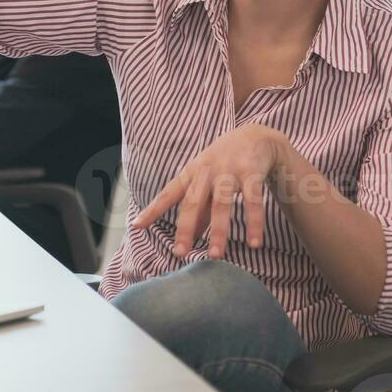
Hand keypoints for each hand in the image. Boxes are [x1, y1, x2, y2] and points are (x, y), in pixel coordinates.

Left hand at [131, 123, 282, 257]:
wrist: (255, 135)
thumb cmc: (223, 163)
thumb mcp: (206, 180)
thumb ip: (200, 209)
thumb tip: (190, 238)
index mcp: (191, 172)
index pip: (169, 193)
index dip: (153, 209)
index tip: (137, 226)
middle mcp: (207, 170)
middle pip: (193, 201)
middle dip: (185, 228)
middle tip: (179, 253)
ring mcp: (229, 170)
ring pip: (222, 204)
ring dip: (218, 231)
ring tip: (215, 255)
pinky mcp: (251, 173)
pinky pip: (252, 201)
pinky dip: (253, 222)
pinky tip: (254, 243)